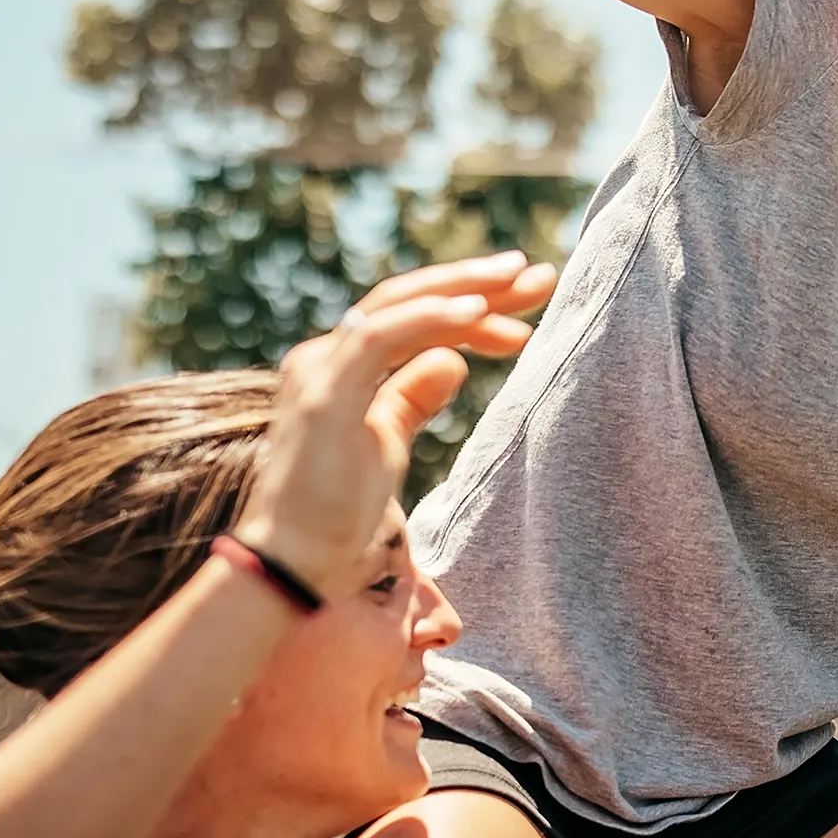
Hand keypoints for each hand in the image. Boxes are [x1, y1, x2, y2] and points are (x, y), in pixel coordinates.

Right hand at [233, 254, 557, 594]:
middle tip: (543, 275)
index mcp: (340, 365)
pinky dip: (426, 317)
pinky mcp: (324, 395)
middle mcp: (326, 356)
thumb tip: (454, 359)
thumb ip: (412, 397)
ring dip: (464, 289)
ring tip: (521, 281)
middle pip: (411, 299)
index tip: (529, 304)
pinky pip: (377, 336)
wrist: (294, 562)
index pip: (413, 316)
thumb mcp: (387, 442)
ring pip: (398, 305)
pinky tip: (474, 310)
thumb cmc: (336, 511)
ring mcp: (321, 371)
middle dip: (480, 284)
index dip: (473, 305)